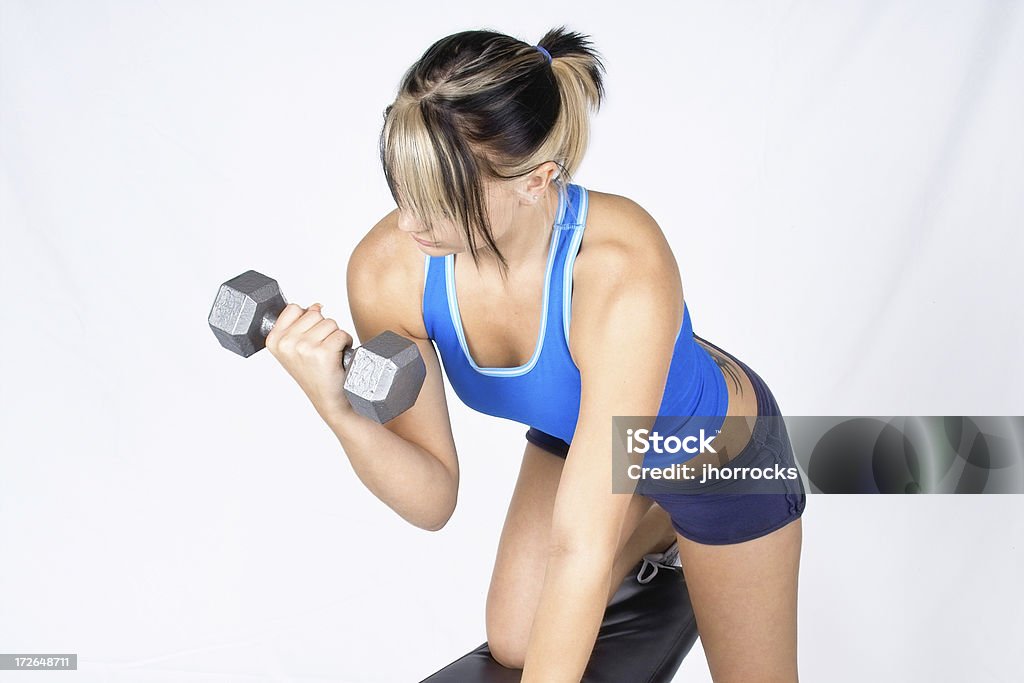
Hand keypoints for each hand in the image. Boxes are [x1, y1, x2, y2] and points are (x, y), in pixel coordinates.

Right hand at [264, 302, 354, 419]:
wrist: (327, 399)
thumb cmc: (313, 373)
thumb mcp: (296, 348)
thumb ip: (300, 324)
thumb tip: (316, 306)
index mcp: (274, 340)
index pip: (294, 308)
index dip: (307, 320)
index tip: (308, 339)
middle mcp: (286, 343)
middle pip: (315, 314)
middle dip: (323, 329)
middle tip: (320, 350)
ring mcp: (303, 347)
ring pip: (330, 322)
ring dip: (335, 336)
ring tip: (329, 354)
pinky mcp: (323, 353)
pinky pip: (341, 333)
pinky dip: (346, 343)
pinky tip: (338, 356)